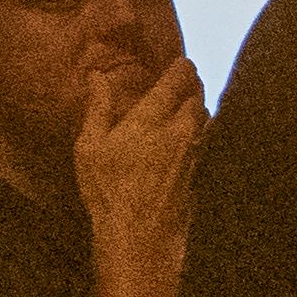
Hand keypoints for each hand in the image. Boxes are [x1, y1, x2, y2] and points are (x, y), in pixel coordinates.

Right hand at [72, 56, 203, 255]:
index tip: (183, 61)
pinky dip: (201, 131)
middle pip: (197, 98)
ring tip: (191, 102)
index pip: (175, 82)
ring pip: (205, 119)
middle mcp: (179, 132)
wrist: (139, 234)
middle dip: (194, 85)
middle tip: (188, 79)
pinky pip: (206, 142)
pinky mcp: (199, 173)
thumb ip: (98, 108)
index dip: (182, 68)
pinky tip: (192, 135)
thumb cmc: (107, 190)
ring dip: (200, 106)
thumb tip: (97, 77)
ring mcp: (193, 153)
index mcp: (151, 120)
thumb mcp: (90, 146)